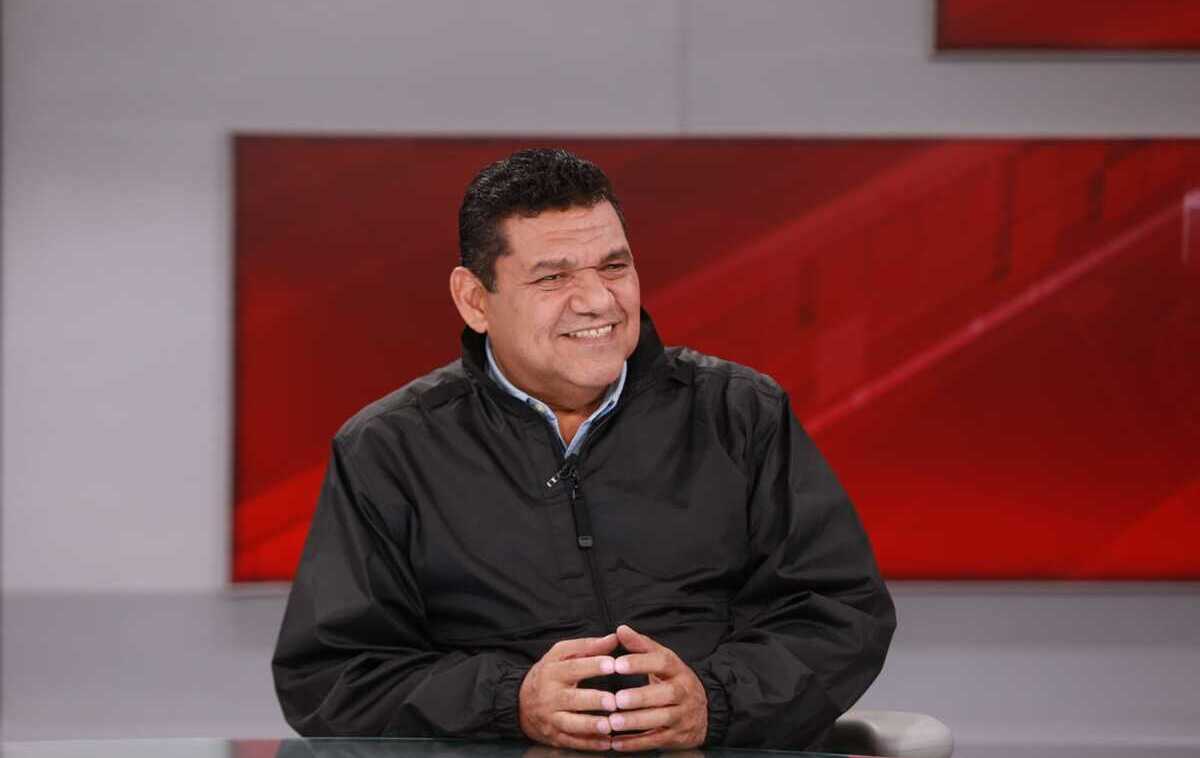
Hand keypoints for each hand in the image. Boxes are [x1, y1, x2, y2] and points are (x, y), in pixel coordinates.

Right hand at [519, 633, 619, 750]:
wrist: (520, 702)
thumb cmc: (548, 674)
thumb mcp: (560, 655)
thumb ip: (587, 646)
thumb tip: (614, 638)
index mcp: (552, 672)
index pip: (572, 667)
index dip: (592, 665)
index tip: (611, 664)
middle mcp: (550, 696)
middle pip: (571, 699)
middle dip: (592, 700)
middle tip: (613, 700)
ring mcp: (551, 718)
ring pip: (570, 724)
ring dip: (590, 726)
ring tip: (609, 725)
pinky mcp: (554, 736)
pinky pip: (572, 742)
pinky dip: (589, 743)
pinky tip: (606, 742)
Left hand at [608, 624, 707, 750]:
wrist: (703, 712)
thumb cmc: (673, 681)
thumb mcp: (663, 660)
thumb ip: (641, 645)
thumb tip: (620, 629)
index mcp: (678, 670)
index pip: (662, 662)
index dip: (640, 663)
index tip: (618, 664)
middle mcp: (684, 692)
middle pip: (667, 694)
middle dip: (641, 697)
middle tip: (617, 699)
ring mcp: (683, 715)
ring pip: (662, 719)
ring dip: (637, 721)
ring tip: (613, 722)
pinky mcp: (677, 736)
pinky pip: (657, 740)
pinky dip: (636, 743)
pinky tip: (617, 742)